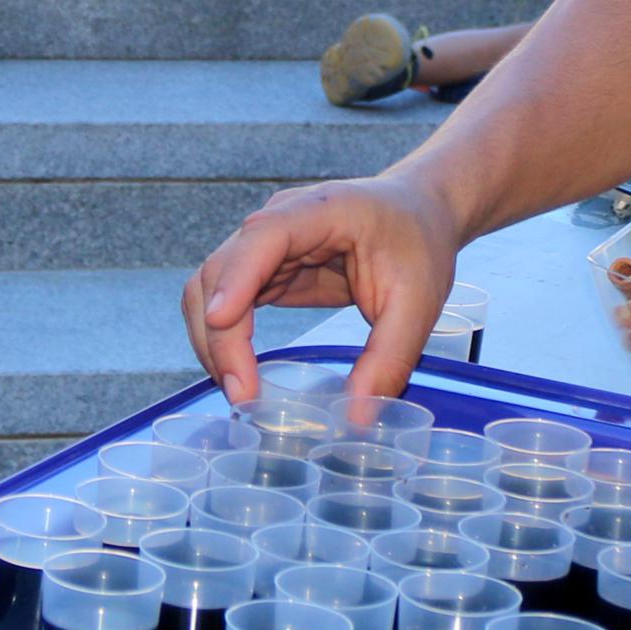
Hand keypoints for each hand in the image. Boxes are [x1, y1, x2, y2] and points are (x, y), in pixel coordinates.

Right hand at [181, 171, 464, 405]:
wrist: (419, 212)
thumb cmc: (419, 243)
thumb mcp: (418, 303)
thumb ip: (389, 358)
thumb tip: (356, 418)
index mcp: (320, 211)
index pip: (262, 237)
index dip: (236, 278)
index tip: (222, 322)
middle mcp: (279, 220)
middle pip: (220, 270)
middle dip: (220, 334)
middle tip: (241, 394)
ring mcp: (265, 245)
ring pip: (211, 287)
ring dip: (213, 340)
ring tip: (238, 391)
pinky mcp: (265, 268)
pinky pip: (226, 301)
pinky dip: (225, 338)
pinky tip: (240, 374)